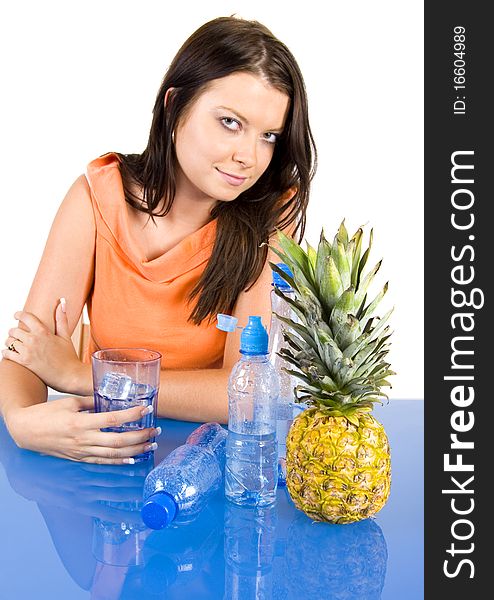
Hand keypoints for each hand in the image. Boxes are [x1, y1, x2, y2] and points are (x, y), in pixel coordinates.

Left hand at [2, 299, 86, 393]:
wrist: (70, 375)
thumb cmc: (69, 357)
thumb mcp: (65, 336)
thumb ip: (61, 319)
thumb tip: (62, 303)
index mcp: (43, 332)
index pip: (26, 317)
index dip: (18, 314)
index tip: (16, 315)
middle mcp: (34, 340)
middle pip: (14, 330)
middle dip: (14, 332)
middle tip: (17, 335)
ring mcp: (28, 351)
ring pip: (9, 341)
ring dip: (10, 342)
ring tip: (14, 345)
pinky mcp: (24, 362)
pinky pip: (7, 354)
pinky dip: (6, 352)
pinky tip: (11, 353)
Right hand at [6, 395, 159, 463]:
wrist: (26, 431)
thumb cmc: (47, 414)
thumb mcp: (70, 402)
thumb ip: (92, 401)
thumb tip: (111, 398)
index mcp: (81, 423)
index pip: (113, 419)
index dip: (131, 414)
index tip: (146, 408)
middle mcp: (83, 439)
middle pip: (118, 440)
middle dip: (140, 436)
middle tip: (155, 429)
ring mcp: (82, 451)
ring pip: (114, 453)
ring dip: (135, 450)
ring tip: (151, 444)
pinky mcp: (79, 458)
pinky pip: (103, 461)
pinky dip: (119, 461)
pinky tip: (133, 459)